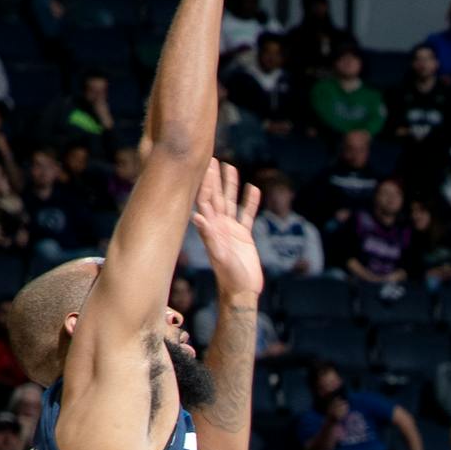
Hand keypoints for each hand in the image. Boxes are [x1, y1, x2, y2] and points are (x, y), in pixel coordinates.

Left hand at [194, 159, 262, 301]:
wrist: (242, 291)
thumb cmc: (229, 276)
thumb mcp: (219, 256)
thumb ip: (208, 236)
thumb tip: (197, 217)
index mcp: (211, 228)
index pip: (206, 200)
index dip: (204, 182)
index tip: (203, 164)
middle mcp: (219, 225)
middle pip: (216, 196)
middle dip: (214, 178)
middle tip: (212, 158)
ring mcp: (231, 230)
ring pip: (231, 202)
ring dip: (231, 185)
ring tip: (231, 167)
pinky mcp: (244, 236)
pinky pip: (248, 215)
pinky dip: (251, 203)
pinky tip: (253, 189)